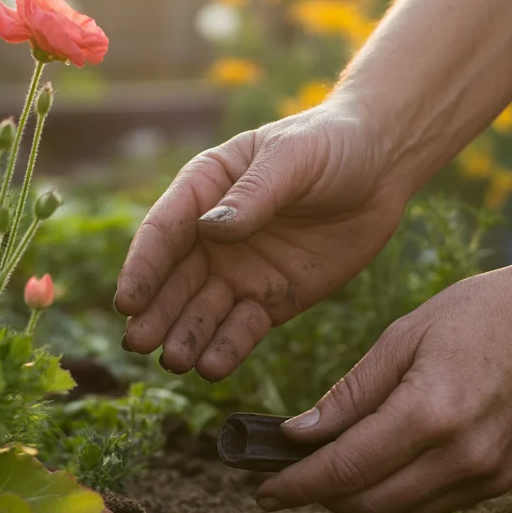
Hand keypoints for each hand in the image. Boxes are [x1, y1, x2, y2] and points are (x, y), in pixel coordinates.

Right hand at [115, 99, 409, 379]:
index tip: (128, 301)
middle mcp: (212, 236)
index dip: (143, 267)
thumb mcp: (292, 158)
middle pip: (175, 280)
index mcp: (204, 189)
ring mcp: (240, 271)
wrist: (383, 167)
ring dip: (186, 337)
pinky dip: (227, 349)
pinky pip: (243, 328)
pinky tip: (212, 367)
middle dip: (156, 313)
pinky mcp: (273, 298)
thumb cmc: (331, 145)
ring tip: (175, 362)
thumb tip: (212, 230)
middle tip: (139, 344)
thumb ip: (254, 194)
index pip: (164, 231)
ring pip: (203, 311)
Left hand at [253, 255, 511, 512]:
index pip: (345, 469)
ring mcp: (485, 475)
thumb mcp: (405, 335)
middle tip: (288, 478)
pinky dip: (395, 497)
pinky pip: (432, 507)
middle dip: (320, 497)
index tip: (263, 489)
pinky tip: (378, 468)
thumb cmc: (482, 312)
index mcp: (430, 413)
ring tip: (328, 472)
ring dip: (356, 501)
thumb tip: (299, 434)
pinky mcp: (501, 482)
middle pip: (368, 504)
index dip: (297, 485)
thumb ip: (351, 392)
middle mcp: (460, 456)